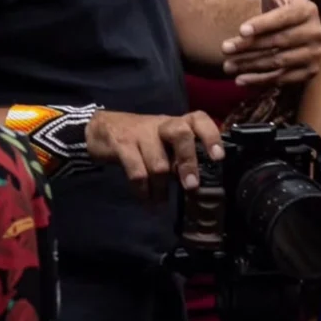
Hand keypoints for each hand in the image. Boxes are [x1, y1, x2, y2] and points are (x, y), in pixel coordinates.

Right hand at [85, 109, 222, 200]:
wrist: (102, 127)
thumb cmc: (142, 139)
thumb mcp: (163, 142)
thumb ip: (179, 157)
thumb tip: (197, 184)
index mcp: (176, 122)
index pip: (198, 119)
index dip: (211, 136)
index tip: (218, 158)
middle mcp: (162, 124)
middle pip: (182, 134)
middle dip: (188, 162)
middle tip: (191, 186)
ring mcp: (141, 133)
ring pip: (159, 163)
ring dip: (161, 188)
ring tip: (160, 201)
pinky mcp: (122, 144)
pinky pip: (137, 172)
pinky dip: (143, 191)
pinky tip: (145, 198)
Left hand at [221, 0, 320, 86]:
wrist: (297, 29)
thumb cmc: (281, 3)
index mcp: (307, 9)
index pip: (284, 18)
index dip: (263, 24)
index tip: (240, 29)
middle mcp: (316, 32)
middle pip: (279, 42)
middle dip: (249, 47)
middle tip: (224, 49)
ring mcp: (314, 54)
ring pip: (278, 62)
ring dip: (251, 66)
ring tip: (227, 66)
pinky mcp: (309, 72)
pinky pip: (283, 78)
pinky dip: (261, 81)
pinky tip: (240, 80)